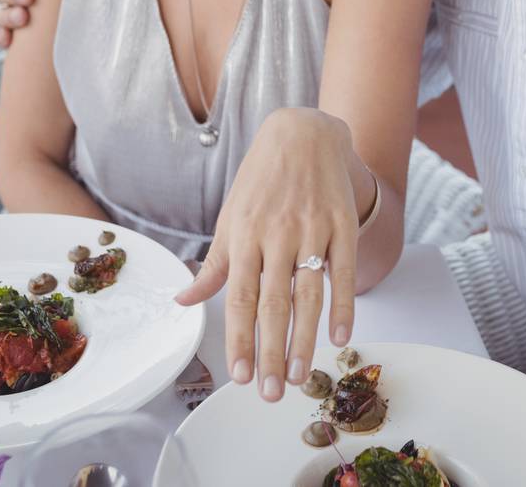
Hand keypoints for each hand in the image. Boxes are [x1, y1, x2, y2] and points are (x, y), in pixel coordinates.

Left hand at [175, 107, 367, 402]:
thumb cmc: (260, 179)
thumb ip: (213, 265)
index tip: (240, 376)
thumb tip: (183, 302)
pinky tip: (340, 337)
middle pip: (274, 304)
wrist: (302, 132)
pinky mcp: (341, 223)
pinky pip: (343, 271)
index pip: (239, 298)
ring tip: (300, 377)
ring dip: (304, 339)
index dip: (240, 339)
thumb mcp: (231, 217)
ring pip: (309, 294)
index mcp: (243, 235)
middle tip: (271, 393)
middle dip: (271, 352)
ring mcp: (312, 229)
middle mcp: (276, 235)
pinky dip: (343, 306)